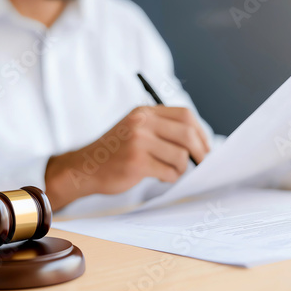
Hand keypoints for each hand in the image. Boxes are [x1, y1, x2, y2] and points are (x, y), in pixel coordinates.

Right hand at [44, 106, 209, 210]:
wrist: (85, 167)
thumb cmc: (115, 152)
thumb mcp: (135, 129)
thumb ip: (162, 129)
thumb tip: (199, 142)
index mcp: (145, 112)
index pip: (185, 115)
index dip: (201, 132)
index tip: (205, 146)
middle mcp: (142, 122)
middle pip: (187, 134)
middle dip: (200, 151)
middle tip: (202, 163)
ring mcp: (138, 142)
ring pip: (180, 156)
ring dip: (182, 168)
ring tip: (172, 171)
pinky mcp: (136, 163)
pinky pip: (169, 172)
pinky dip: (171, 178)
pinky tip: (162, 178)